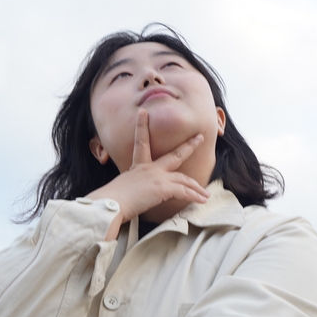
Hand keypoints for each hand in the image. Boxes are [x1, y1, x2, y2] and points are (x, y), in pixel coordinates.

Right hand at [87, 109, 209, 239]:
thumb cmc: (112, 199)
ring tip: (205, 194)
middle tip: (200, 137)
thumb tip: (131, 196)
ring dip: (196, 188)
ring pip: (184, 180)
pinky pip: (184, 192)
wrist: (111, 203)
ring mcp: (157, 177)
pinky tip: (202, 200)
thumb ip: (131, 188)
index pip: (141, 143)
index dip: (141, 126)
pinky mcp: (163, 188)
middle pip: (175, 155)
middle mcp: (149, 168)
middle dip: (189, 146)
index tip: (143, 112)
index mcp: (138, 166)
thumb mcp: (121, 188)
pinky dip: (194, 197)